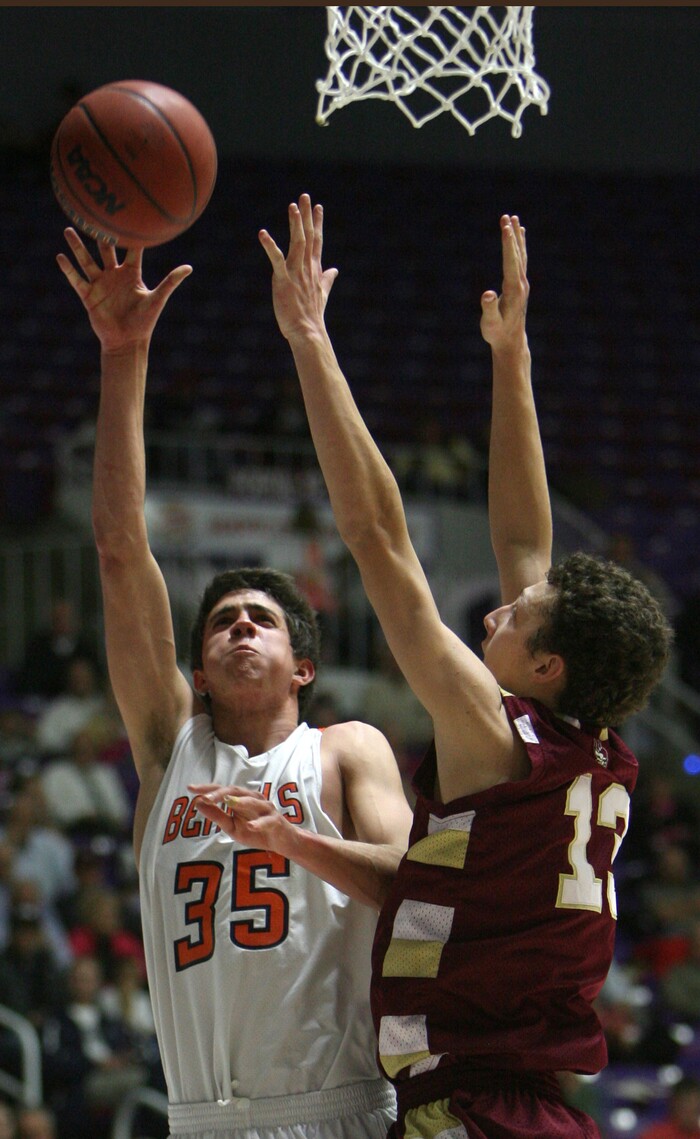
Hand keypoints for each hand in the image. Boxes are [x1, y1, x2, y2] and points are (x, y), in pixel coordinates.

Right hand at [56, 228, 191, 352]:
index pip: (131, 250)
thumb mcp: (158, 299)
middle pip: (105, 250)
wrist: (128, 342)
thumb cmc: (145, 322)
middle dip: (99, 235)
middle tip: (93, 215)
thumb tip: (189, 267)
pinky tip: (60, 257)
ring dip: (77, 247)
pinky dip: (68, 270)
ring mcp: (100, 285)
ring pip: (86, 261)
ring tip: (68, 229)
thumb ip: (170, 282)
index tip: (126, 215)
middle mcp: (114, 275)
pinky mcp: (89, 296)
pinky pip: (76, 280)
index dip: (129, 234)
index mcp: (132, 274)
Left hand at [188, 783, 292, 852]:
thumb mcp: (232, 827)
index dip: (207, 788)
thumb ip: (217, 815)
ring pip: (252, 802)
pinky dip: (258, 823)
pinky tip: (250, 826)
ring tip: (227, 802)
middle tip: (204, 797)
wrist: (283, 842)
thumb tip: (198, 803)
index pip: (222, 790)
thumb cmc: (256, 831)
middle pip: (235, 791)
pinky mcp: (275, 822)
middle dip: (219, 793)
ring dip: (240, 802)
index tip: (190, 788)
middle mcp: (253, 799)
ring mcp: (265, 809)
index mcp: (241, 799)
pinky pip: (266, 822)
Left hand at [258, 193, 337, 340]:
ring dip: (295, 224)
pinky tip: (263, 233)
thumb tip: (334, 270)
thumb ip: (327, 279)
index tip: (318, 206)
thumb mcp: (322, 293)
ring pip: (297, 243)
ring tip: (292, 206)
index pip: (317, 241)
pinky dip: (269, 246)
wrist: (308, 331)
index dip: (317, 223)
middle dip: (306, 216)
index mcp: (314, 270)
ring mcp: (296, 273)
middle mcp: (307, 268)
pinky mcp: (283, 280)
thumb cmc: (312, 315)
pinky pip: (276, 259)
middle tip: (304, 196)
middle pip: (308, 237)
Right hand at [480, 214, 528, 350]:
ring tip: (514, 220)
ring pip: (521, 255)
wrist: (511, 342)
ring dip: (517, 237)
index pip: (511, 261)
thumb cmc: (497, 333)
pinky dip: (519, 246)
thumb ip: (488, 309)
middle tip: (506, 217)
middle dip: (512, 235)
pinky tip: (519, 236)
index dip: (508, 243)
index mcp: (513, 289)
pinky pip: (521, 260)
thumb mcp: (490, 323)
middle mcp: (521, 283)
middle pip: (517, 254)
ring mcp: (522, 284)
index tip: (505, 226)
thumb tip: (486, 294)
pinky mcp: (520, 285)